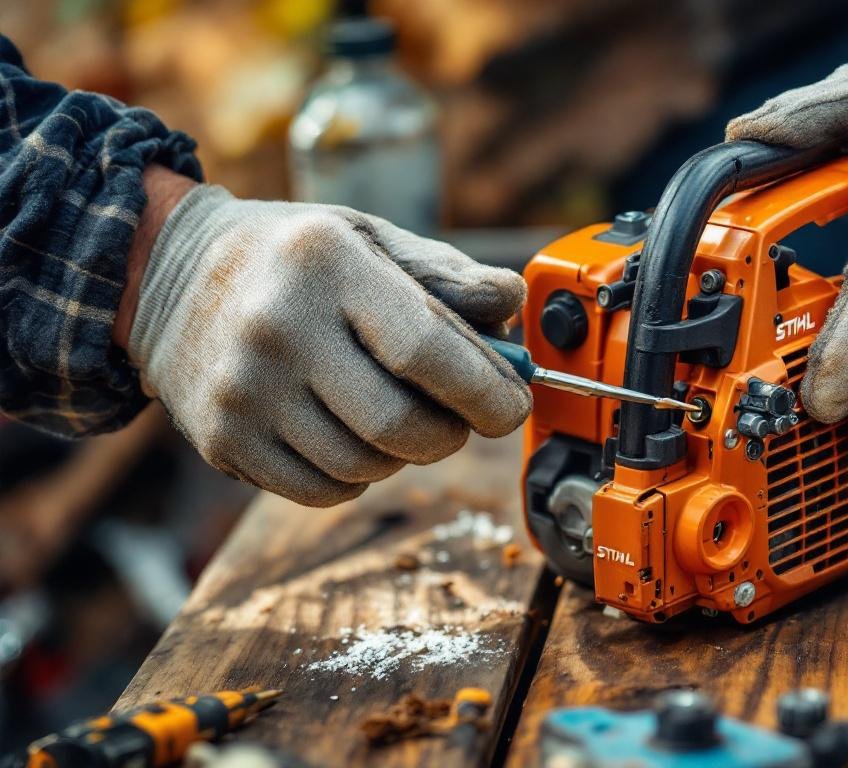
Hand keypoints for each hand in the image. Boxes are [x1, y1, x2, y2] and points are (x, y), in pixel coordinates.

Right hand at [126, 185, 531, 505]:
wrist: (165, 273)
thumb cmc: (291, 258)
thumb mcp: (368, 237)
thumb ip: (445, 273)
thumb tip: (512, 305)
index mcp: (325, 264)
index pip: (427, 350)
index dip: (485, 392)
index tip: (512, 407)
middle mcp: (276, 327)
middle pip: (399, 425)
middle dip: (449, 434)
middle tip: (457, 418)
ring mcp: (242, 390)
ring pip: (365, 466)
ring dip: (402, 455)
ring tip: (392, 415)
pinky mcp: (221, 439)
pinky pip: (323, 490)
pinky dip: (357, 475)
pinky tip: (347, 433)